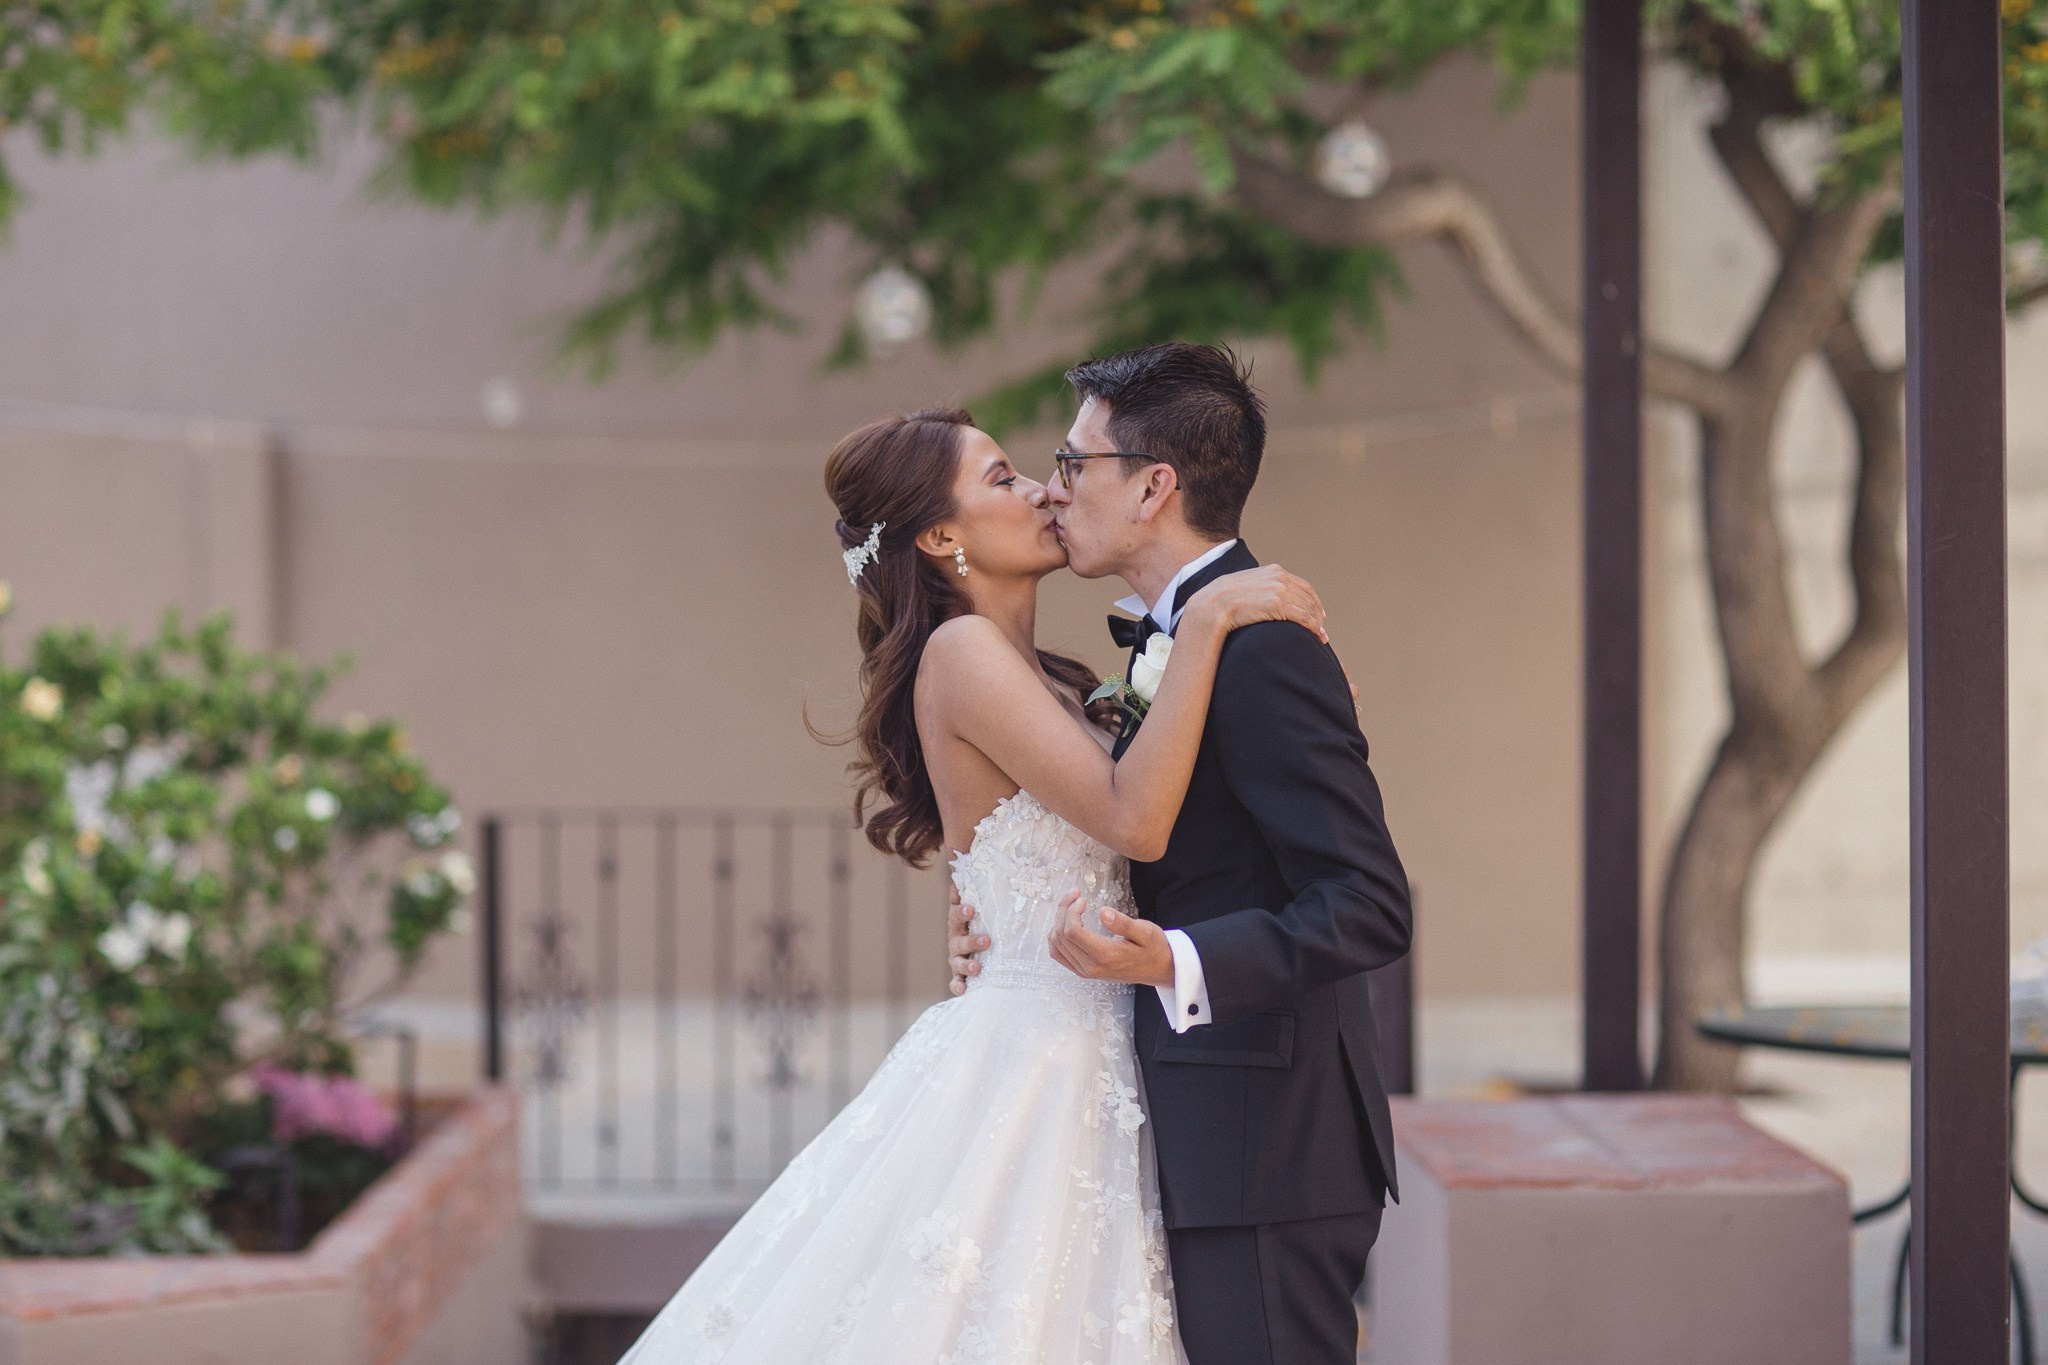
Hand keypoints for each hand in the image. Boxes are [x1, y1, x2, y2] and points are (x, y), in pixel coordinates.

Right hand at [947, 885, 987, 995]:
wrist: (988, 942)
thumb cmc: (990, 916)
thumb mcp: (991, 900)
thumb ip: (987, 883)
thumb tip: (987, 851)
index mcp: (961, 918)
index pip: (957, 911)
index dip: (962, 910)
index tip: (971, 908)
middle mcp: (956, 937)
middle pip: (957, 937)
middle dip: (971, 939)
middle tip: (987, 939)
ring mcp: (957, 957)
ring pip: (957, 960)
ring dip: (966, 964)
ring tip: (978, 966)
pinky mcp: (961, 975)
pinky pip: (956, 981)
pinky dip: (958, 986)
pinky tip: (963, 990)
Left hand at [1046, 891, 1173, 988]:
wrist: (1158, 969)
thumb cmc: (1153, 948)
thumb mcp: (1146, 931)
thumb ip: (1123, 923)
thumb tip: (1102, 912)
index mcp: (1105, 955)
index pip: (1072, 932)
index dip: (1071, 910)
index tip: (1082, 898)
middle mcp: (1091, 967)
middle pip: (1060, 936)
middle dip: (1063, 910)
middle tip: (1075, 894)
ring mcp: (1084, 971)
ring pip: (1056, 944)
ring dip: (1059, 920)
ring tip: (1072, 905)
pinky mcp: (1082, 971)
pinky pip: (1058, 954)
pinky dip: (1056, 936)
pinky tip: (1066, 922)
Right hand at [1183, 564, 1326, 642]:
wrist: (1211, 606)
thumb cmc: (1223, 601)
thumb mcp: (1246, 587)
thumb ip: (1260, 588)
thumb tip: (1265, 599)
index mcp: (1273, 571)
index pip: (1303, 586)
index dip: (1313, 601)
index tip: (1319, 613)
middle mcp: (1279, 577)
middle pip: (1308, 598)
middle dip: (1317, 614)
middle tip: (1322, 629)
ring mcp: (1278, 589)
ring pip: (1308, 608)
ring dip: (1317, 624)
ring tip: (1321, 637)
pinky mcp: (1277, 604)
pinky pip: (1303, 617)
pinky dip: (1314, 627)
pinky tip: (1316, 636)